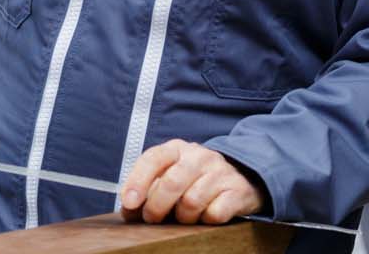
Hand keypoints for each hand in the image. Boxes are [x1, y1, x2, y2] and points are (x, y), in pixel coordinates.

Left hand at [119, 140, 263, 225]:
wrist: (241, 177)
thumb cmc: (196, 179)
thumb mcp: (170, 175)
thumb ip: (148, 189)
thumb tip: (128, 211)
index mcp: (177, 148)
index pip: (153, 158)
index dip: (138, 181)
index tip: (129, 203)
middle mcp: (200, 156)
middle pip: (172, 182)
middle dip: (157, 206)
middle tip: (152, 219)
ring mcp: (220, 172)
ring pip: (192, 201)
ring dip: (183, 217)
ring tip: (183, 217)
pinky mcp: (237, 191)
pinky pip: (215, 213)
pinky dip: (206, 220)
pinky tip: (205, 216)